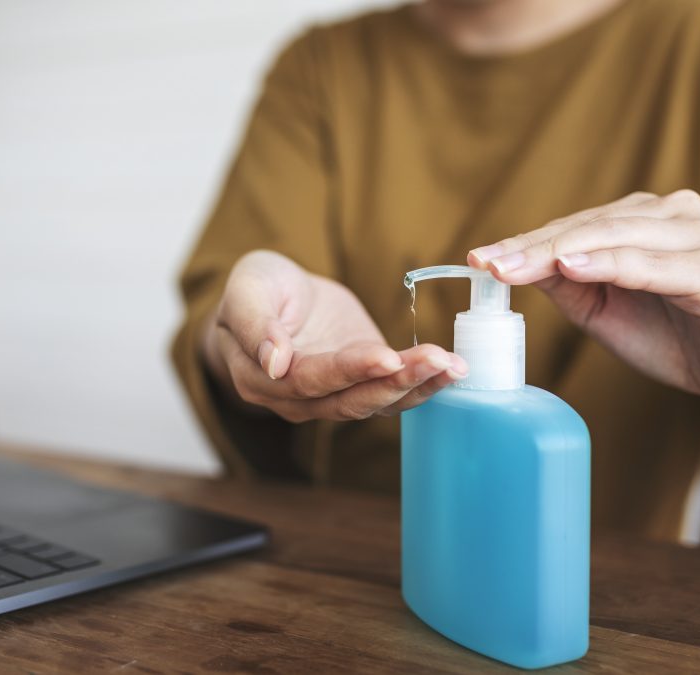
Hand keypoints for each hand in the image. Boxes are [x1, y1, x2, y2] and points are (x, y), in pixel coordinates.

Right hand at [202, 250, 467, 421]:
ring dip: (416, 385)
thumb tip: (275, 364)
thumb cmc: (255, 288)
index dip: (347, 371)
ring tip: (452, 365)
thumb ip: (254, 325)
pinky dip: (424, 383)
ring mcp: (332, 396)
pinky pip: (393, 391)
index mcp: (261, 380)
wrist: (276, 293)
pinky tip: (453, 369)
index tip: (383, 357)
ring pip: (375, 402)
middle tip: (435, 360)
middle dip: (395, 381)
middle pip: (348, 400)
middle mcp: (297, 400)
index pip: (308, 381)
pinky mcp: (362, 383)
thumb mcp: (246, 290)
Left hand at [468, 190, 699, 402]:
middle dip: (530, 248)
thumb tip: (514, 264)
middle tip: (487, 264)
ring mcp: (693, 236)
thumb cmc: (670, 334)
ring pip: (611, 237)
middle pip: (584, 227)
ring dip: (557, 251)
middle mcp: (668, 215)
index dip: (522, 244)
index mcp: (639, 220)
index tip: (478, 259)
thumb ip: (564, 283)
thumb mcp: (601, 310)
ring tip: (514, 267)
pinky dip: (608, 264)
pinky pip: (650, 263)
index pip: (569, 227)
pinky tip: (571, 266)